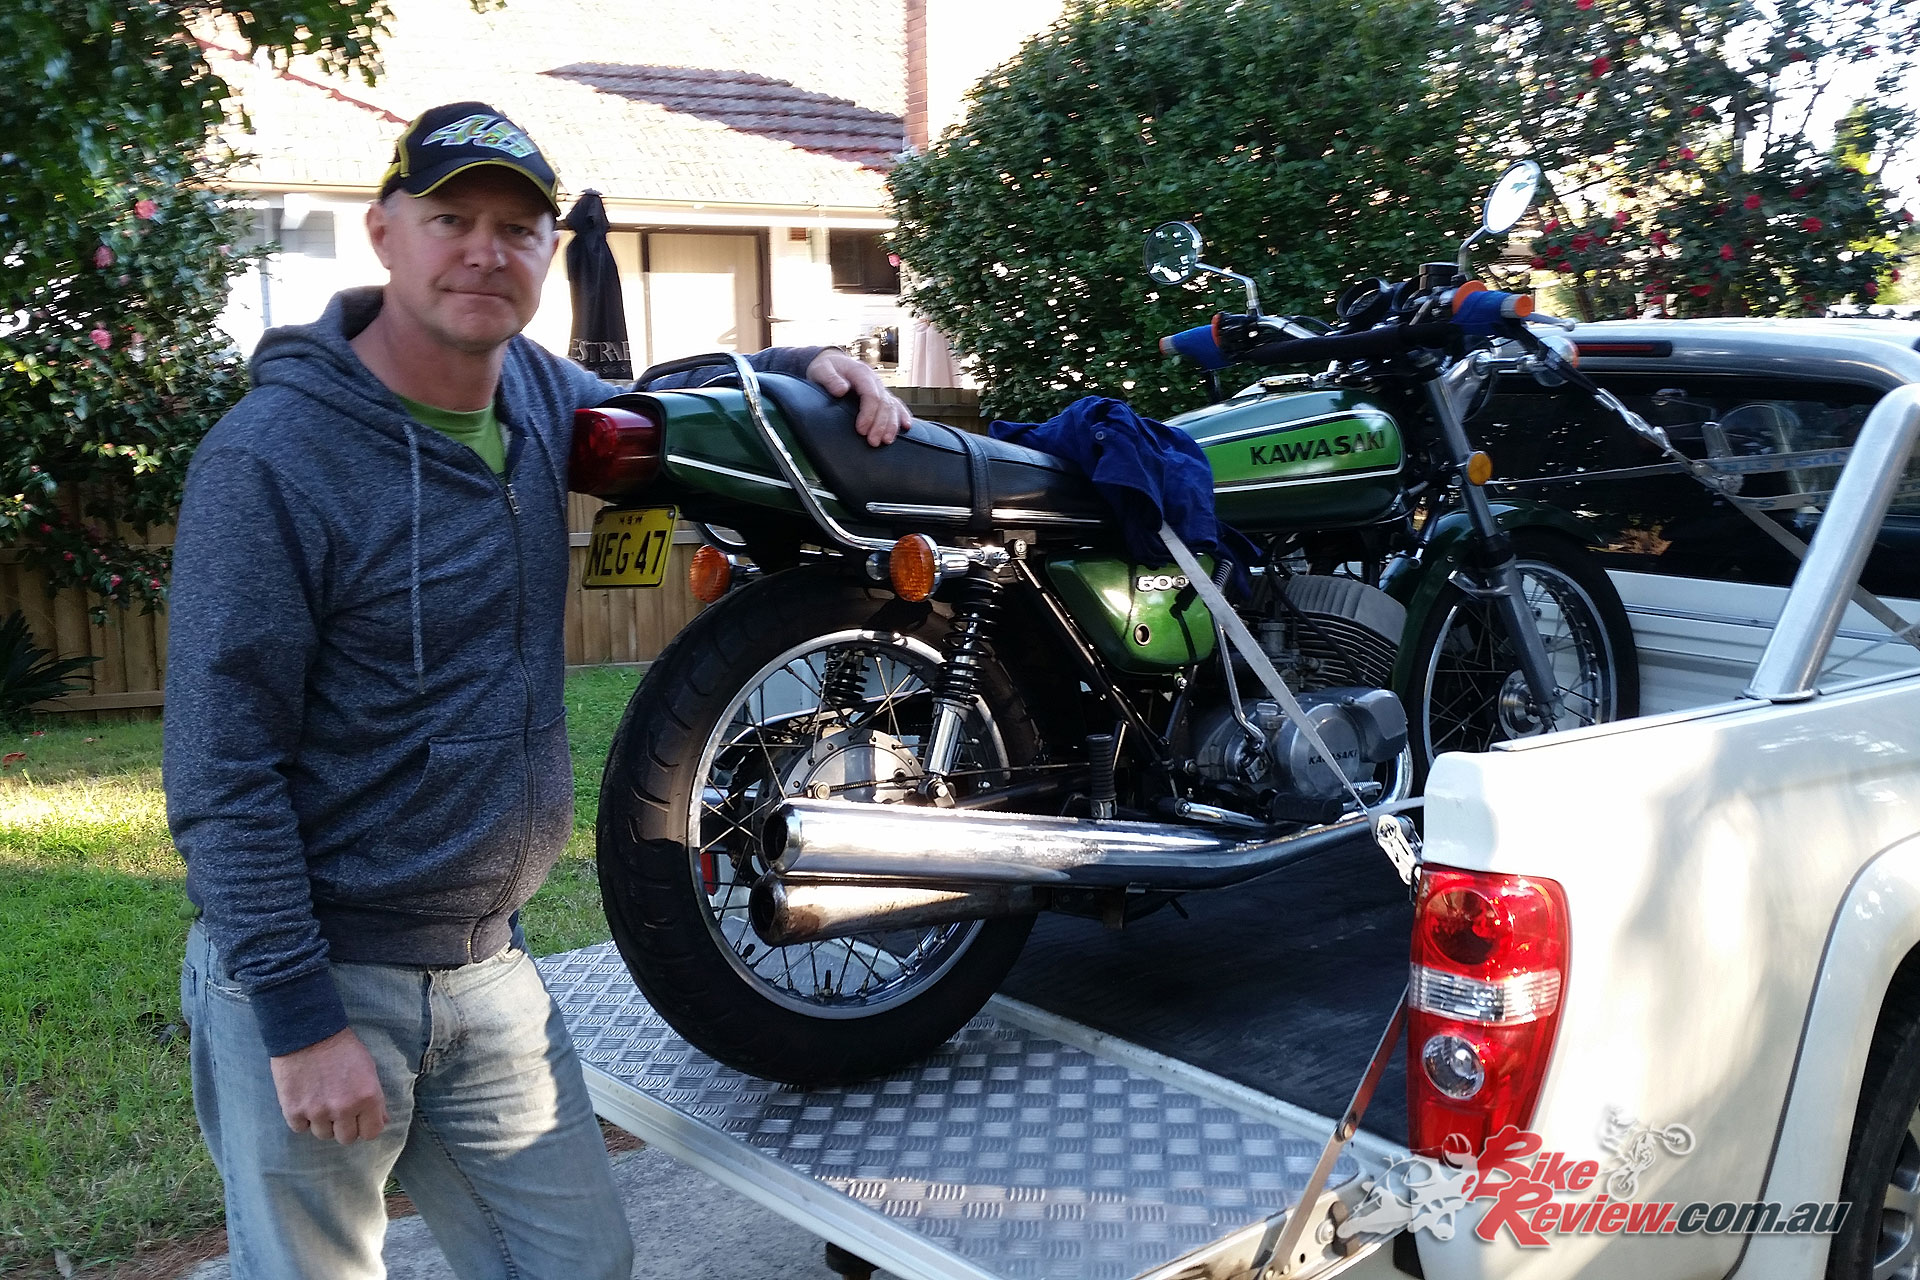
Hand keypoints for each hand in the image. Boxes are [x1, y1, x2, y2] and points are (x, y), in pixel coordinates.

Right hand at [269, 1027, 388, 1144]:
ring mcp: (318, 1112)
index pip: (371, 1133)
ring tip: (320, 1100)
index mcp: (367, 1098)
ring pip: (323, 1135)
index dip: (365, 1126)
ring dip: (323, 1122)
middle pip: (346, 1138)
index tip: (360, 1120)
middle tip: (338, 1110)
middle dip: (344, 1126)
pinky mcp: (294, 1111)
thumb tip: (382, 1119)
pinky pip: (300, 1128)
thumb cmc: (342, 1047)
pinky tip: (305, 1100)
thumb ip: (375, 1097)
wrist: (307, 1033)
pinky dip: (302, 1118)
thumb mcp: (368, 1068)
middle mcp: (344, 1109)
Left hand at [806, 350, 911, 445]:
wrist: (831, 362)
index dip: (869, 414)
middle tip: (873, 441)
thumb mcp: (822, 370)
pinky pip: (896, 404)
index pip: (872, 395)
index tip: (861, 430)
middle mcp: (874, 380)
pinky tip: (906, 426)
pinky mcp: (881, 394)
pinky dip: (902, 416)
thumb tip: (841, 390)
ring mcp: (879, 387)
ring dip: (891, 425)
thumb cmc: (826, 367)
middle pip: (884, 403)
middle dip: (880, 424)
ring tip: (886, 440)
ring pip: (892, 406)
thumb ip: (830, 379)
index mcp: (861, 373)